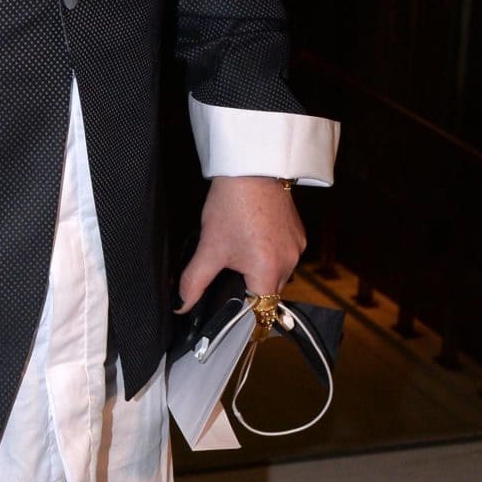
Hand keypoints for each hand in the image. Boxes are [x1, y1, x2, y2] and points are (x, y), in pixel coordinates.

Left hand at [178, 177, 304, 314]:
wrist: (250, 170)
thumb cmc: (232, 206)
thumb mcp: (209, 248)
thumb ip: (194, 282)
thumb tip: (182, 305)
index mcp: (268, 271)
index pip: (262, 309)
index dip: (245, 311)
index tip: (233, 307)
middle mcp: (289, 263)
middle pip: (269, 292)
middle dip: (249, 287)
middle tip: (230, 270)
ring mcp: (297, 248)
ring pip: (277, 274)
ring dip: (260, 270)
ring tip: (241, 249)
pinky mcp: (299, 234)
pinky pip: (284, 256)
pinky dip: (269, 254)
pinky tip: (253, 238)